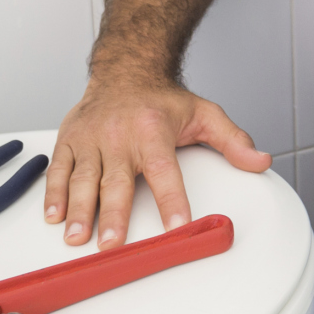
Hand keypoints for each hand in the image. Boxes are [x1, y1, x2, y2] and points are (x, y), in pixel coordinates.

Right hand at [44, 78, 272, 248]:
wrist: (126, 69)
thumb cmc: (162, 99)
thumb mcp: (205, 114)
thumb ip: (233, 141)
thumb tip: (260, 161)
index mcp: (153, 130)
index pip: (165, 170)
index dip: (172, 199)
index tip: (177, 225)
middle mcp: (120, 135)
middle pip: (117, 181)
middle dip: (113, 214)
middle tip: (111, 244)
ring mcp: (91, 139)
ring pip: (83, 179)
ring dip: (79, 210)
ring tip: (77, 237)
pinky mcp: (69, 140)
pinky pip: (59, 170)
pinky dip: (54, 194)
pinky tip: (54, 217)